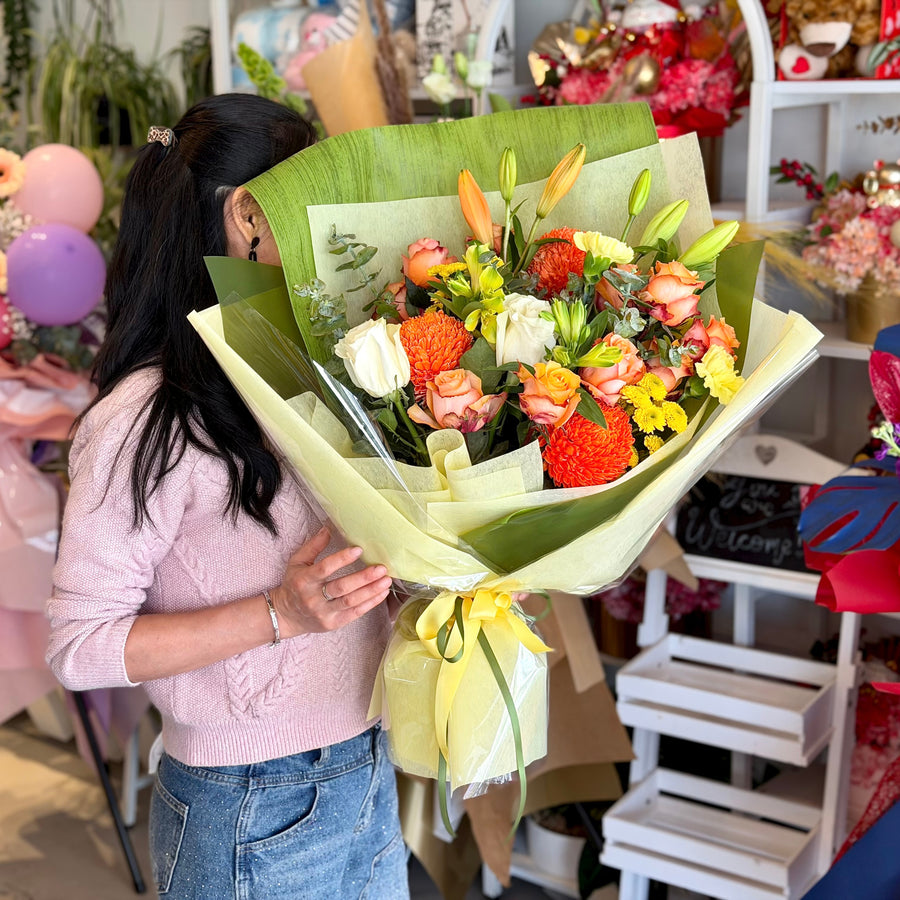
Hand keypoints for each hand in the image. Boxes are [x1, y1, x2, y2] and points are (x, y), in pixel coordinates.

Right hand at [271, 527, 391, 635]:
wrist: (286, 616)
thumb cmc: (294, 585)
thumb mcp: (297, 562)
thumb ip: (313, 546)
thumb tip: (328, 528)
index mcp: (304, 580)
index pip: (325, 568)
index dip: (342, 559)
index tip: (359, 550)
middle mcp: (313, 598)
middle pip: (341, 588)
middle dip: (363, 578)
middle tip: (381, 568)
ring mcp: (324, 613)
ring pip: (351, 602)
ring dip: (371, 591)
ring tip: (386, 580)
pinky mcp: (333, 623)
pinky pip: (355, 614)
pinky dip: (370, 603)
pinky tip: (382, 593)